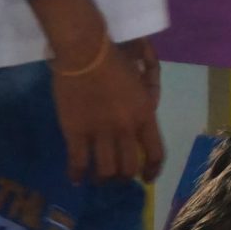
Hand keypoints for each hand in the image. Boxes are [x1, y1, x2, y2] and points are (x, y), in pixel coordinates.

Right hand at [51, 38, 164, 183]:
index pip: (155, 152)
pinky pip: (78, 162)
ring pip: (106, 170)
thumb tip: (148, 103)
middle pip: (129, 167)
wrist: (84, 51)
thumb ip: (146, 94)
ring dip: (103, 178)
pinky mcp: (76, 132)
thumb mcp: (140, 77)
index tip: (146, 177)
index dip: (152, 170)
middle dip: (123, 177)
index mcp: (145, 114)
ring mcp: (100, 132)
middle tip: (116, 175)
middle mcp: (126, 128)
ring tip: (97, 178)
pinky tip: (75, 178)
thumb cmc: (113, 56)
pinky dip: (77, 174)